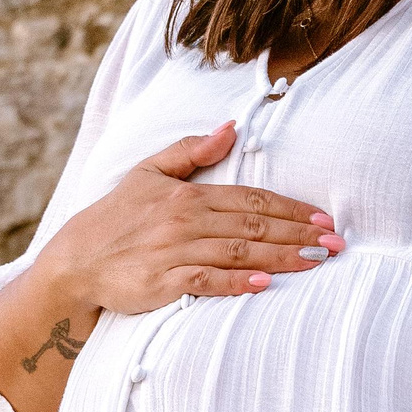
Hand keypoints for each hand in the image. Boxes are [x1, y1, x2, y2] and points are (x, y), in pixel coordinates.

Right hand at [33, 124, 342, 315]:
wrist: (75, 260)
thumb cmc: (115, 218)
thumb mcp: (148, 172)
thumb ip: (190, 150)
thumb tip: (231, 128)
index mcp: (188, 194)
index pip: (251, 199)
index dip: (291, 208)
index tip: (325, 218)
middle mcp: (185, 219)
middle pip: (254, 224)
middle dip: (299, 233)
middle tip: (336, 243)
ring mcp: (174, 250)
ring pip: (238, 251)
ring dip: (281, 256)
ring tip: (317, 262)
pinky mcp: (162, 281)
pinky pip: (205, 280)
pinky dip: (235, 281)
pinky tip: (263, 283)